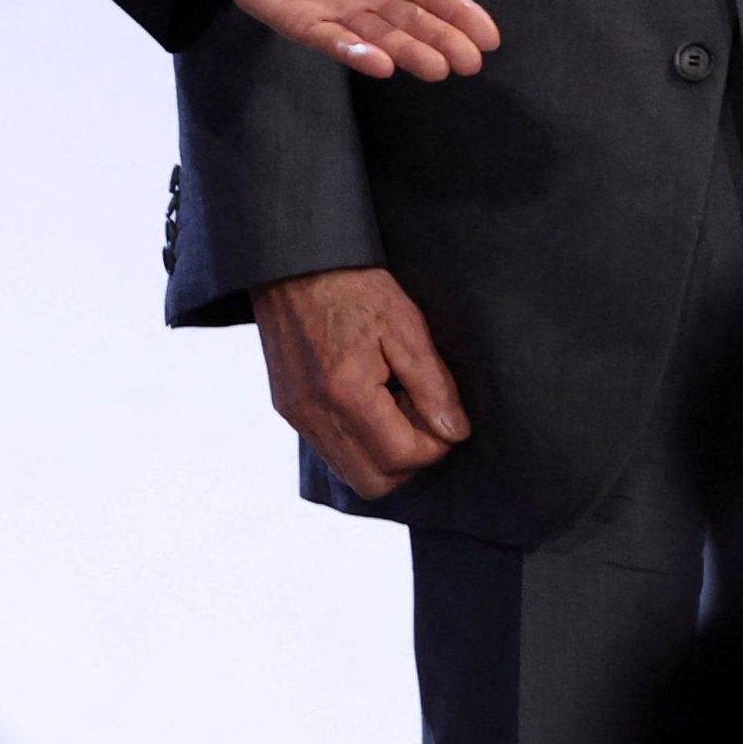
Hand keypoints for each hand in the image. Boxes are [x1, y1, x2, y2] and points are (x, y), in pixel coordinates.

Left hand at [198, 0, 499, 80]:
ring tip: (438, 68)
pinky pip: (335, 42)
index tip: (489, 37)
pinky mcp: (304, 23)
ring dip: (408, 53)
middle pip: (414, 22)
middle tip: (470, 63)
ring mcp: (338, 11)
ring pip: (382, 37)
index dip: (460, 13)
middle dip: (444, 40)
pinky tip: (381, 64)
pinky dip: (357, 53)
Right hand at [250, 266, 469, 497]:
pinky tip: (369, 402)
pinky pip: (330, 451)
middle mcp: (313, 412)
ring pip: (350, 474)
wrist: (292, 260)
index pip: (402, 457)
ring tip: (393, 404)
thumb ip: (433, 384)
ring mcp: (296, 414)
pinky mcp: (288, 408)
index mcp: (345, 391)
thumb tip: (455, 432)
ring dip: (382, 453)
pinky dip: (358, 443)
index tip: (441, 411)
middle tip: (419, 413)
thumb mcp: (405, 324)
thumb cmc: (351, 284)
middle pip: (374, 483)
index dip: (435, 444)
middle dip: (409, 459)